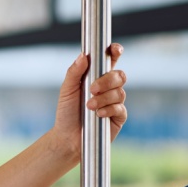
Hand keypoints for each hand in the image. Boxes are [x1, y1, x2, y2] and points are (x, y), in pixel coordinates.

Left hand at [51, 43, 126, 159]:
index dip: (115, 52)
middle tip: (92, 89)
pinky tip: (98, 114)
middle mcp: (108, 87)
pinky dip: (109, 110)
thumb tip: (83, 56)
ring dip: (104, 98)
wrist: (68, 137)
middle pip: (119, 75)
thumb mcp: (67, 90)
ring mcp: (115, 102)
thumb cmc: (67, 111)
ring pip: (120, 92)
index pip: (109, 60)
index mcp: (96, 76)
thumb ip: (74, 72)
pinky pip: (121, 108)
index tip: (115, 49)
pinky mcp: (119, 116)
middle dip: (107, 80)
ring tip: (89, 106)